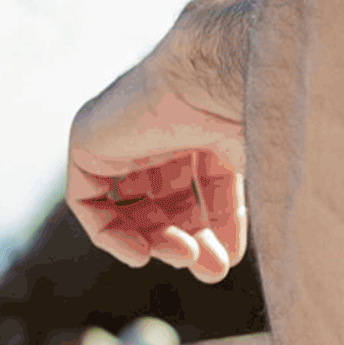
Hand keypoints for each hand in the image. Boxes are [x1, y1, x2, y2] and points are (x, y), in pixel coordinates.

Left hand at [66, 28, 247, 283]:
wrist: (218, 74)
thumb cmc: (252, 111)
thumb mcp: (255, 169)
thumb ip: (241, 210)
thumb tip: (228, 261)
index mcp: (205, 128)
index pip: (203, 190)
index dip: (214, 229)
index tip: (227, 262)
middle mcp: (162, 129)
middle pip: (165, 204)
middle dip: (186, 240)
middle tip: (208, 270)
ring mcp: (123, 134)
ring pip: (130, 207)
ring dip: (155, 241)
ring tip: (184, 257)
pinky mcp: (89, 140)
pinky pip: (88, 201)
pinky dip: (110, 233)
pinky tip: (142, 253)